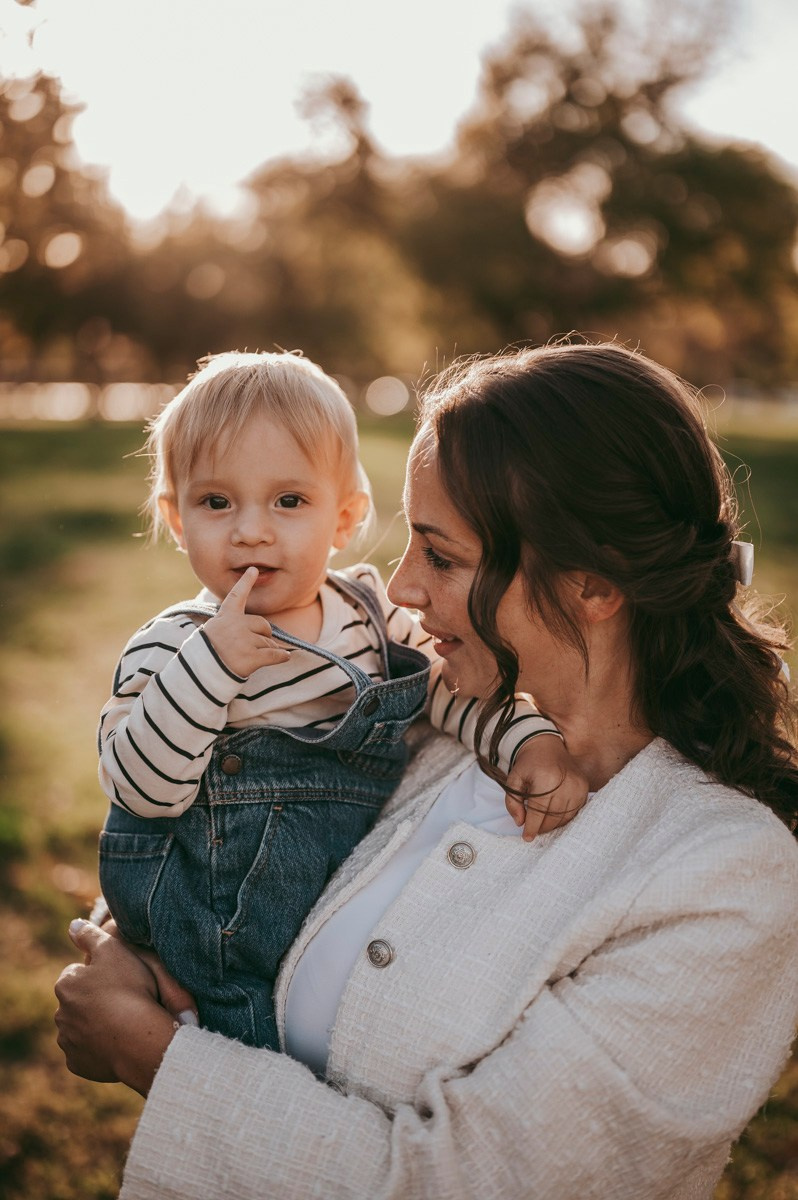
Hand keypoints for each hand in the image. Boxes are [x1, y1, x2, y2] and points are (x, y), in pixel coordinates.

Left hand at [54, 919, 188, 1095]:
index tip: (119, 978)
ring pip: (82, 1027)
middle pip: (79, 1002)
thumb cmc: (129, 989)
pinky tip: (119, 1041)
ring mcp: (68, 1041)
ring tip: (124, 1020)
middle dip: (95, 1000)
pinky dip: (100, 1048)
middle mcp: (60, 1014)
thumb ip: (90, 935)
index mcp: (66, 985)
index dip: (100, 974)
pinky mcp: (78, 1064)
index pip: (78, 974)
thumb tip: (72, 925)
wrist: (139, 1038)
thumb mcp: (113, 949)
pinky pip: (88, 1052)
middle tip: (124, 998)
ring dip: (97, 1024)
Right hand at [203, 566, 291, 676]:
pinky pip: (274, 654)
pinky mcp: (251, 657)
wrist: (200, 674)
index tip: (254, 570)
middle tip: (251, 647)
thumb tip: (264, 631)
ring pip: (268, 642)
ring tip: (248, 658)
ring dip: (265, 650)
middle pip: (264, 625)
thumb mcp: (212, 631)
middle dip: (263, 635)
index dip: (246, 582)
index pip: (237, 596)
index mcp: (225, 617)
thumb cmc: (207, 654)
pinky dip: (281, 656)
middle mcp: (236, 625)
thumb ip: (232, 624)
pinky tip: (285, 657)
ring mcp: (244, 641)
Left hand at [505, 735, 589, 841]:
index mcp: (546, 778)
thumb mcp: (513, 779)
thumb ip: (512, 802)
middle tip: (533, 830)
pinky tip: (553, 818)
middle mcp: (565, 782)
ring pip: (565, 816)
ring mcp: (577, 785)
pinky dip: (564, 818)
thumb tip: (519, 822)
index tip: (526, 837)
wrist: (546, 745)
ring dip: (553, 825)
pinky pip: (575, 811)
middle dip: (542, 827)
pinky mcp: (584, 787)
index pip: (539, 810)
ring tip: (542, 825)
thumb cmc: (528, 764)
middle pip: (553, 816)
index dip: (532, 827)